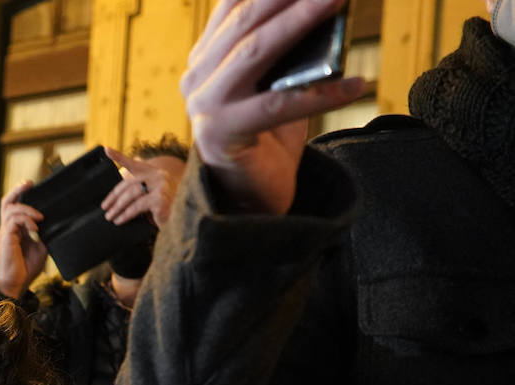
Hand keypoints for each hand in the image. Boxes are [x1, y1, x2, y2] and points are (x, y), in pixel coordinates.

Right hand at [0, 182, 48, 298]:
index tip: (32, 186)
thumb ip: (44, 235)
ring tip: (40, 218)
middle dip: (17, 190)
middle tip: (29, 184)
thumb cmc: (26, 269)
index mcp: (15, 229)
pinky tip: (36, 228)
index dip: (21, 195)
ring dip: (27, 210)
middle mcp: (7, 228)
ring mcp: (5, 232)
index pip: (15, 207)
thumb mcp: (41, 248)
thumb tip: (55, 224)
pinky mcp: (5, 238)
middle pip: (7, 202)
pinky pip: (13, 221)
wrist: (16, 284)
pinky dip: (26, 221)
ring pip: (11, 209)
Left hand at [102, 147, 185, 227]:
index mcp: (152, 172)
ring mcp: (161, 186)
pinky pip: (137, 206)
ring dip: (118, 206)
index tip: (106, 150)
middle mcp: (158, 175)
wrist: (178, 220)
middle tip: (104, 208)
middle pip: (129, 182)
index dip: (119, 156)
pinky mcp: (161, 199)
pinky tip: (120, 219)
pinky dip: (126, 214)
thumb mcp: (146, 198)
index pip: (134, 163)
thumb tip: (115, 197)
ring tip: (110, 216)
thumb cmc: (160, 209)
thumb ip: (134, 191)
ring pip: (132, 194)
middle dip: (114, 197)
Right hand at [182, 0, 363, 213]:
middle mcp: (198, 77)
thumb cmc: (264, 136)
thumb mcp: (272, 83)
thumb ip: (286, 50)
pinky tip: (355, 85)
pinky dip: (321, 94)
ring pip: (254, 52)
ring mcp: (206, 106)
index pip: (233, 5)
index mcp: (205, 57)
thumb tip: (327, 9)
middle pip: (245, 22)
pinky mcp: (222, 135)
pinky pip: (277, 107)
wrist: (243, 196)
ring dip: (299, 21)